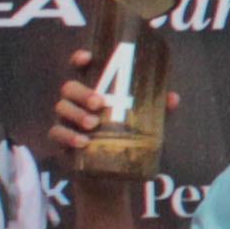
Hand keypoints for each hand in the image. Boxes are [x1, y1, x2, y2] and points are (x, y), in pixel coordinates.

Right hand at [42, 44, 166, 171]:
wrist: (109, 171)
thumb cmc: (125, 135)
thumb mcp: (144, 120)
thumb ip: (157, 108)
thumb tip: (172, 98)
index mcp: (92, 89)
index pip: (80, 68)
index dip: (79, 59)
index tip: (87, 58)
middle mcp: (75, 101)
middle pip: (69, 88)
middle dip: (82, 93)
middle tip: (99, 103)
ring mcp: (65, 119)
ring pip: (62, 108)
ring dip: (77, 114)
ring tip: (93, 124)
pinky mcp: (60, 140)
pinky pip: (57, 134)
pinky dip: (69, 136)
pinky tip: (83, 142)